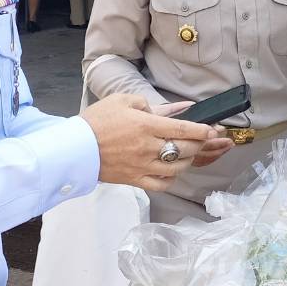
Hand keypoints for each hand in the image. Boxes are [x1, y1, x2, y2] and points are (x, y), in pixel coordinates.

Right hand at [80, 93, 222, 192]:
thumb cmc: (97, 120)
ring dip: (188, 160)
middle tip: (203, 140)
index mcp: (145, 126)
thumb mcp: (124, 101)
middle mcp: (147, 148)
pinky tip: (172, 170)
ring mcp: (142, 166)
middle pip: (184, 149)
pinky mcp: (135, 180)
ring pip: (177, 168)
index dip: (201, 130)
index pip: (182, 129)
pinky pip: (162, 184)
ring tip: (188, 153)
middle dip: (199, 144)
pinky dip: (172, 179)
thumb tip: (178, 107)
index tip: (211, 130)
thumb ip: (154, 105)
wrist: (75, 147)